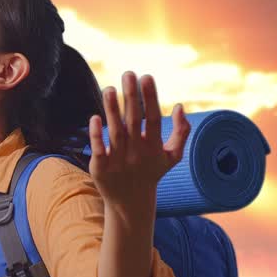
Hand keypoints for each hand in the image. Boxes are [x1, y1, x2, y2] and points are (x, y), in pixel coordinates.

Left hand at [88, 72, 188, 213]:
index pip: (154, 119)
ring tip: (109, 88)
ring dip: (112, 109)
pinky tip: (94, 117)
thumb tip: (180, 106)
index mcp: (153, 147)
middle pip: (134, 121)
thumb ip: (181, 132)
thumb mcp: (172, 156)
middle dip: (131, 97)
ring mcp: (118, 160)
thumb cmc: (151, 173)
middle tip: (128, 73)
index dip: (151, 98)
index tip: (147, 76)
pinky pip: (98, 149)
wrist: (130, 203)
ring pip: (115, 132)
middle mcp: (136, 152)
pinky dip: (96, 135)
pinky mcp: (101, 167)